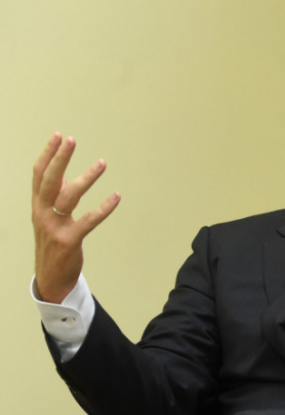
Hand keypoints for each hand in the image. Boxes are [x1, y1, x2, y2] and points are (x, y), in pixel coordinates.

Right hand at [32, 133, 119, 302]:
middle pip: (50, 181)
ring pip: (69, 197)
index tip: (59, 136)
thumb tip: (64, 174)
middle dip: (60, 158)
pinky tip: (116, 196)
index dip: (48, 155)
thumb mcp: (48, 218)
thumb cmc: (52, 243)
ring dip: (86, 178)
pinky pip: (89, 221)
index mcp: (37, 206)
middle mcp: (42, 214)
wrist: (50, 279)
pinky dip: (103, 208)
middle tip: (72, 140)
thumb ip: (54, 196)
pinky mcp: (69, 241)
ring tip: (102, 162)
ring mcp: (54, 228)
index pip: (39, 175)